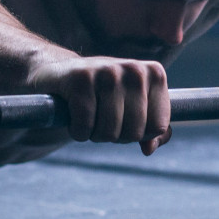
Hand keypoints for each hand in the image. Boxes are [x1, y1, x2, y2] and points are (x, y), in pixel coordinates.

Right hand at [28, 55, 172, 153]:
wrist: (60, 73)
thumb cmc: (103, 94)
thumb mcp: (132, 107)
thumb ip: (151, 129)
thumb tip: (149, 149)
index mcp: (155, 74)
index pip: (158, 127)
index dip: (139, 134)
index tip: (125, 121)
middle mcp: (135, 69)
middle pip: (135, 132)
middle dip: (116, 136)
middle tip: (102, 119)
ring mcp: (108, 71)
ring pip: (110, 131)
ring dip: (95, 134)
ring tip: (89, 117)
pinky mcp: (81, 79)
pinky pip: (85, 126)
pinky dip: (77, 131)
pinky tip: (74, 116)